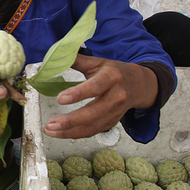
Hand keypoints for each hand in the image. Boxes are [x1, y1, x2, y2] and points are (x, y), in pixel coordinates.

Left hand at [43, 54, 157, 138]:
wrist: (139, 85)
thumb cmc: (114, 72)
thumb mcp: (98, 62)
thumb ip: (77, 60)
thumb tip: (57, 56)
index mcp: (111, 77)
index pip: (95, 87)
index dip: (77, 94)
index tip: (60, 99)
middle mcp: (116, 96)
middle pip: (93, 113)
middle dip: (70, 121)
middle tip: (51, 123)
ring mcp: (115, 112)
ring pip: (92, 126)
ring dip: (69, 131)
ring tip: (50, 130)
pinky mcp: (112, 122)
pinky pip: (93, 131)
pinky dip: (75, 134)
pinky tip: (60, 133)